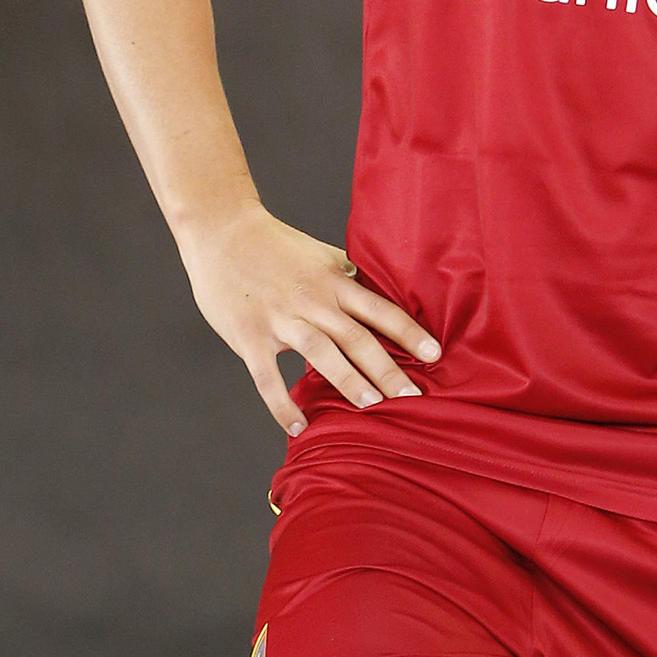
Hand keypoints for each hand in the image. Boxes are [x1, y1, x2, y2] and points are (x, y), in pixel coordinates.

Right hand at [181, 205, 440, 436]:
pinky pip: (268, 377)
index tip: (435, 356)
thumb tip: (377, 297)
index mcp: (334, 281)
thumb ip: (346, 279)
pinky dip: (282, 405)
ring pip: (321, 354)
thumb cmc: (274, 246)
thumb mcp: (320, 256)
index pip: (380, 310)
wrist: (222, 230)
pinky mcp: (249, 336)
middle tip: (412, 396)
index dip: (409, 333)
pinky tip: (299, 426)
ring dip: (349, 381)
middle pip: (358, 337)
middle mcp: (313, 301)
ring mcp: (280, 319)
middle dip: (387, 369)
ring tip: (372, 406)